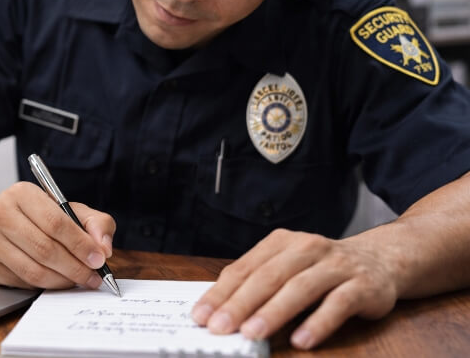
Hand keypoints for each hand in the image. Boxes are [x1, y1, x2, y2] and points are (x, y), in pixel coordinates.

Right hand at [0, 181, 115, 289]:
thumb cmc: (33, 216)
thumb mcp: (66, 208)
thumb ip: (94, 222)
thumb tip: (104, 247)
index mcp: (21, 193)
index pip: (56, 223)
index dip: (80, 244)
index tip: (99, 258)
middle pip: (45, 249)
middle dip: (75, 267)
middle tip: (93, 276)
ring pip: (33, 271)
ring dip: (62, 280)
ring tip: (78, 280)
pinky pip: (22, 283)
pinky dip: (44, 285)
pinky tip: (56, 279)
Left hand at [190, 229, 399, 348]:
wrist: (382, 260)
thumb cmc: (321, 269)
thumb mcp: (288, 267)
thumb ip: (258, 284)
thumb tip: (219, 312)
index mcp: (282, 242)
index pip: (245, 268)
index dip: (221, 293)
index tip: (201, 316)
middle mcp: (308, 247)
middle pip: (269, 276)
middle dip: (241, 303)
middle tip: (220, 327)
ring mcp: (336, 265)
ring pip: (300, 287)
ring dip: (274, 312)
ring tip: (253, 333)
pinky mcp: (363, 285)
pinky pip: (338, 304)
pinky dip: (318, 322)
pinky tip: (301, 340)